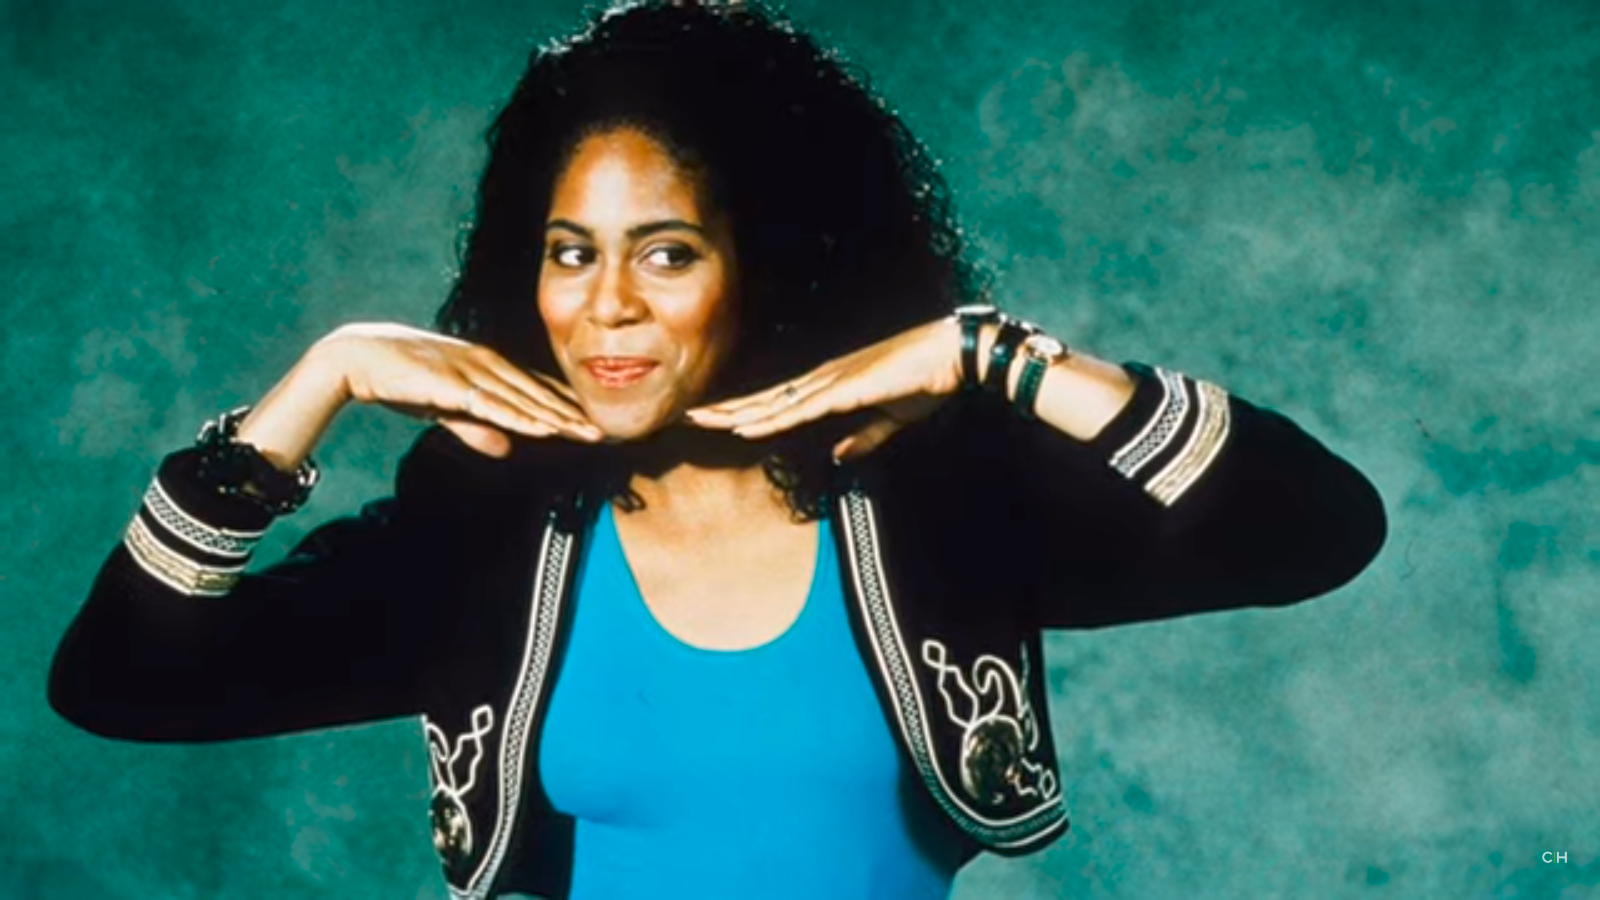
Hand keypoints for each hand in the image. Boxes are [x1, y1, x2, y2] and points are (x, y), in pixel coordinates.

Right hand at [317, 323, 602, 456]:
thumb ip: (475, 427)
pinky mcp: (452, 385)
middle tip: (604, 431)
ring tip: (585, 432)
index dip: (564, 405)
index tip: (592, 420)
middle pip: (537, 394)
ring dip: (555, 418)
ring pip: (522, 400)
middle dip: (572, 414)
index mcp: (486, 366)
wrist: (357, 357)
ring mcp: (470, 372)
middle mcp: (485, 364)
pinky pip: (493, 406)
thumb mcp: (446, 408)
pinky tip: (543, 428)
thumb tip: (506, 449)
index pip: (535, 388)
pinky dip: (520, 418)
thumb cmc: (401, 380)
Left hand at [685, 317, 961, 460]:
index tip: (715, 419)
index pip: (779, 402)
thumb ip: (863, 437)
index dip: (746, 411)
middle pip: (764, 399)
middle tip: (688, 417)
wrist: (953, 355)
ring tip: (701, 421)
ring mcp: (832, 382)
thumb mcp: (891, 419)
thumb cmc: (926, 380)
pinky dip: (770, 420)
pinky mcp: (845, 389)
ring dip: (736, 415)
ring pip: (773, 404)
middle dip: (726, 410)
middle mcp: (823, 380)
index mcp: (833, 386)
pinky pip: (799, 409)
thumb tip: (838, 455)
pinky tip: (745, 428)